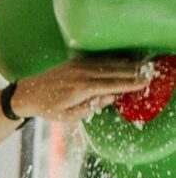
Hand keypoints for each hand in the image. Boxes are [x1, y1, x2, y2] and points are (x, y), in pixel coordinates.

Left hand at [14, 56, 155, 123]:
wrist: (29, 93)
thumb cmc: (48, 108)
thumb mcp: (69, 116)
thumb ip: (91, 107)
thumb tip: (111, 96)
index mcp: (81, 89)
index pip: (111, 85)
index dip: (128, 84)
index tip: (142, 84)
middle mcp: (81, 74)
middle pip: (112, 72)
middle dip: (131, 74)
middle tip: (147, 76)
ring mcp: (78, 65)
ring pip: (107, 65)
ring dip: (125, 66)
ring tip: (140, 68)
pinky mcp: (76, 61)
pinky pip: (99, 61)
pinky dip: (113, 61)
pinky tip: (123, 62)